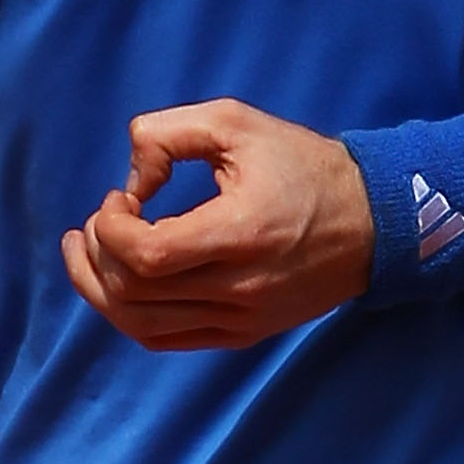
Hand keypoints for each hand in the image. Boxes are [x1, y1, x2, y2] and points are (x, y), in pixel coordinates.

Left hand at [61, 100, 375, 350]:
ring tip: (90, 253)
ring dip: (100, 290)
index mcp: (239, 233)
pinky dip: (130, 316)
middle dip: (95, 254)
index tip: (119, 197)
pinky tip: (120, 285)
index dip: (110, 228)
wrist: (373, 222)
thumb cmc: (304, 166)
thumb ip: (169, 134)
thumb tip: (131, 179)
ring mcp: (240, 318)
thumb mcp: (238, 123)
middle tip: (97, 221)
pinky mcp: (242, 333)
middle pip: (133, 292)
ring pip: (141, 324)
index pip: (146, 255)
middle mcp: (238, 287)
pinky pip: (167, 340)